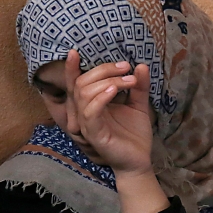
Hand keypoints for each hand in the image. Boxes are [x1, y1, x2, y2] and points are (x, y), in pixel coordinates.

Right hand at [66, 50, 154, 175]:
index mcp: (92, 104)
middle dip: (103, 69)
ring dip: (107, 81)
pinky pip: (91, 112)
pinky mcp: (95, 134)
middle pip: (82, 83)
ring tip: (128, 80)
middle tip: (126, 67)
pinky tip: (115, 90)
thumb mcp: (139, 105)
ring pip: (84, 94)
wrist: (139, 160)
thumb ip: (138, 86)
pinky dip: (101, 98)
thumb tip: (140, 66)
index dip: (71, 68)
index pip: (77, 83)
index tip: (75, 51)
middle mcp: (85, 112)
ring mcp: (88, 124)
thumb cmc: (134, 134)